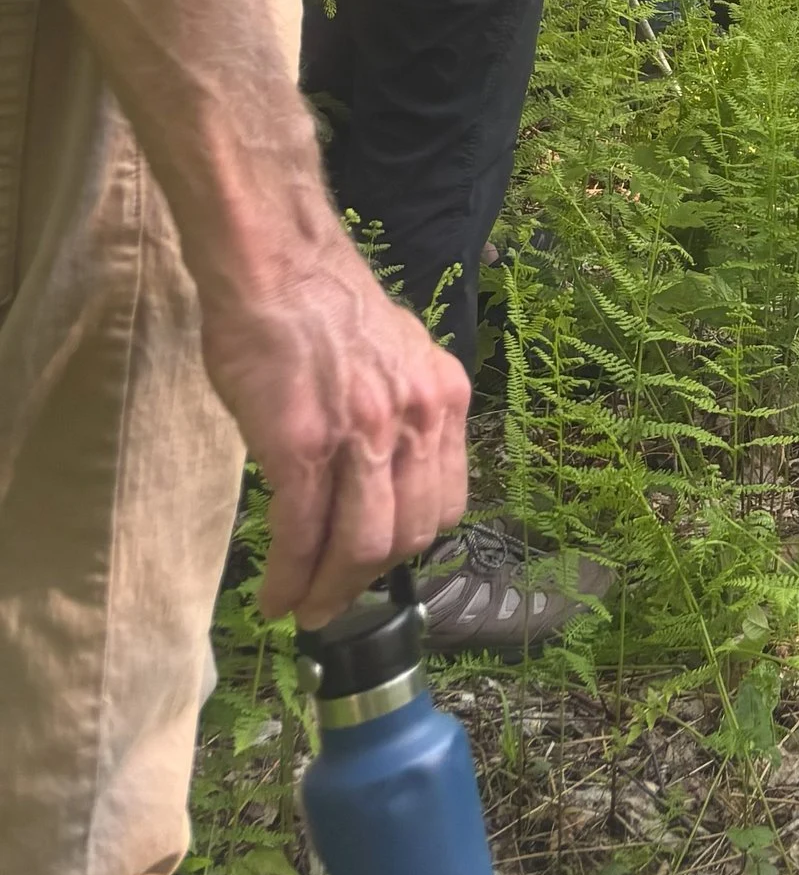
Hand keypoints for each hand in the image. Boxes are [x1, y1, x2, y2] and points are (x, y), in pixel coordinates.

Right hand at [199, 233, 472, 625]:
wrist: (276, 266)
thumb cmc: (323, 308)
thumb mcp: (396, 357)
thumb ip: (402, 414)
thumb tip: (387, 476)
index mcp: (444, 396)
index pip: (446, 502)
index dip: (409, 547)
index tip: (378, 566)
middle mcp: (416, 418)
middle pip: (409, 535)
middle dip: (369, 580)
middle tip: (335, 599)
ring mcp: (362, 434)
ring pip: (362, 546)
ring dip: (330, 591)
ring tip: (305, 608)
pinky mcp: (303, 446)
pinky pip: (303, 535)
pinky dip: (290, 577)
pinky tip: (276, 595)